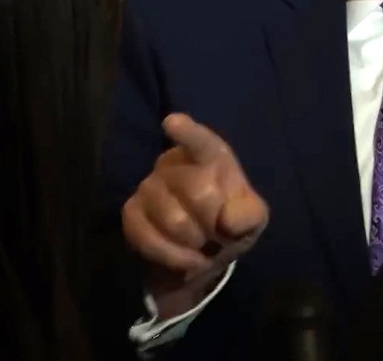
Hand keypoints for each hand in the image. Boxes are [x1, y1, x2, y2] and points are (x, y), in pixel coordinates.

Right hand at [121, 113, 268, 318]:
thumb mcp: (251, 219)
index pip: (201, 142)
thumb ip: (248, 214)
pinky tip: (187, 259)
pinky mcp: (131, 213)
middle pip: (197, 192)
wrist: (199, 254)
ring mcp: (148, 186)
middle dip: (214, 223)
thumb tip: (227, 220)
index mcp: (209, 156)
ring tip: (202, 245)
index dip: (188, 133)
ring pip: (174, 219)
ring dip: (195, 243)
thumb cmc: (229, 223)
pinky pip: (149, 238)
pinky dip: (174, 257)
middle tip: (218, 234)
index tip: (172, 123)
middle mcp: (173, 163)